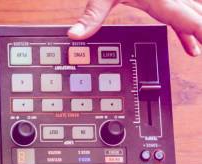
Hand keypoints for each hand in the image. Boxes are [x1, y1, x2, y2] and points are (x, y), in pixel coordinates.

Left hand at [69, 0, 201, 55]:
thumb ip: (92, 15)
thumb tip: (74, 35)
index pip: (184, 18)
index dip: (198, 30)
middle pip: (193, 15)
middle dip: (201, 29)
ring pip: (191, 12)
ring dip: (195, 31)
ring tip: (198, 50)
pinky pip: (181, 12)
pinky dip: (186, 30)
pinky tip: (190, 46)